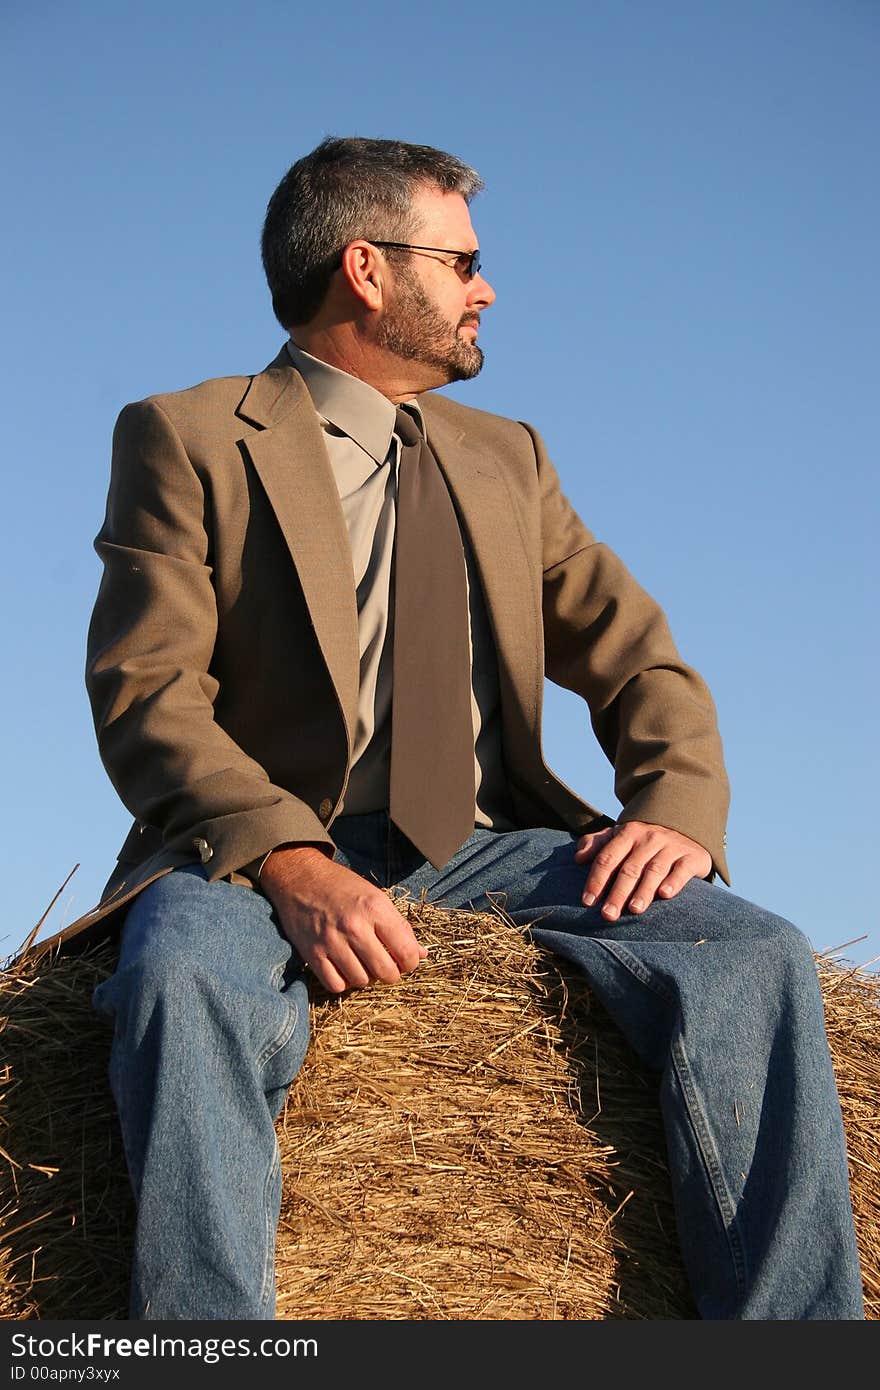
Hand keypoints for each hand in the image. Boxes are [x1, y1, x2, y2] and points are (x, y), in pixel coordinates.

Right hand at [259, 846, 426, 993]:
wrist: (300, 877)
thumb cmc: (342, 886)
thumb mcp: (376, 897)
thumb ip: (399, 926)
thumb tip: (422, 954)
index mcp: (375, 909)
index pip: (406, 952)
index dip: (410, 963)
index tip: (405, 961)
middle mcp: (355, 926)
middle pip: (385, 972)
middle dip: (390, 974)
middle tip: (385, 966)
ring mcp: (332, 941)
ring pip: (361, 981)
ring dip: (366, 978)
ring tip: (362, 964)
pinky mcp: (312, 953)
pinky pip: (335, 985)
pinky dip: (343, 982)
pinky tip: (344, 969)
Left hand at [573, 822, 711, 921]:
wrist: (686, 825)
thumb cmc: (644, 840)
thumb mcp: (620, 836)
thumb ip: (597, 844)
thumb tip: (578, 857)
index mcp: (627, 834)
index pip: (608, 857)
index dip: (596, 880)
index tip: (587, 902)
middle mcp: (649, 839)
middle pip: (630, 868)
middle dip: (617, 893)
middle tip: (608, 914)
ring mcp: (671, 847)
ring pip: (655, 870)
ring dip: (644, 891)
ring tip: (634, 910)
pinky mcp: (692, 857)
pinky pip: (682, 869)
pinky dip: (674, 882)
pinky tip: (665, 895)